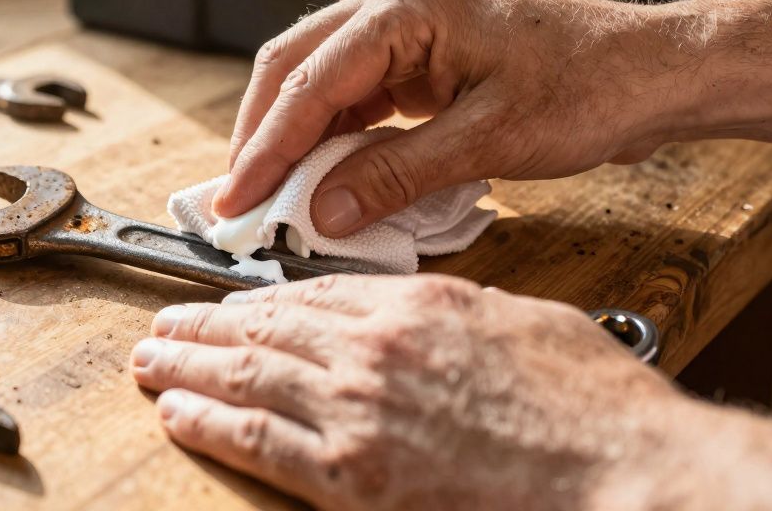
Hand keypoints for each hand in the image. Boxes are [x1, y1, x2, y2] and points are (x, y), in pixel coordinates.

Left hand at [130, 274, 682, 509]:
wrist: (620, 469)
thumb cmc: (587, 404)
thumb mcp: (521, 321)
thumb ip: (454, 311)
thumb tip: (420, 312)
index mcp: (411, 308)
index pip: (308, 296)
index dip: (255, 299)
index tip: (227, 302)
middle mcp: (369, 352)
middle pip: (262, 329)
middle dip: (203, 325)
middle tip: (165, 323)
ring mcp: (355, 412)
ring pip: (246, 377)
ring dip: (188, 365)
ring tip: (151, 359)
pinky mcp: (352, 476)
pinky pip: (258, 442)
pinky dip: (209, 423)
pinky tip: (176, 411)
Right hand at [214, 0, 771, 235]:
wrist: (652, 73)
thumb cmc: (591, 85)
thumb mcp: (488, 141)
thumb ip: (395, 175)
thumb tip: (322, 211)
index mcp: (405, 7)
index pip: (308, 83)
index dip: (264, 148)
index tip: (237, 200)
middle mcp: (394, 3)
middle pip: (293, 68)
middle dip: (260, 136)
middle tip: (239, 200)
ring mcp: (405, 26)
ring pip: (317, 80)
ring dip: (292, 137)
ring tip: (271, 194)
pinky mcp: (419, 53)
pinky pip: (354, 93)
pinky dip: (331, 136)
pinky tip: (322, 174)